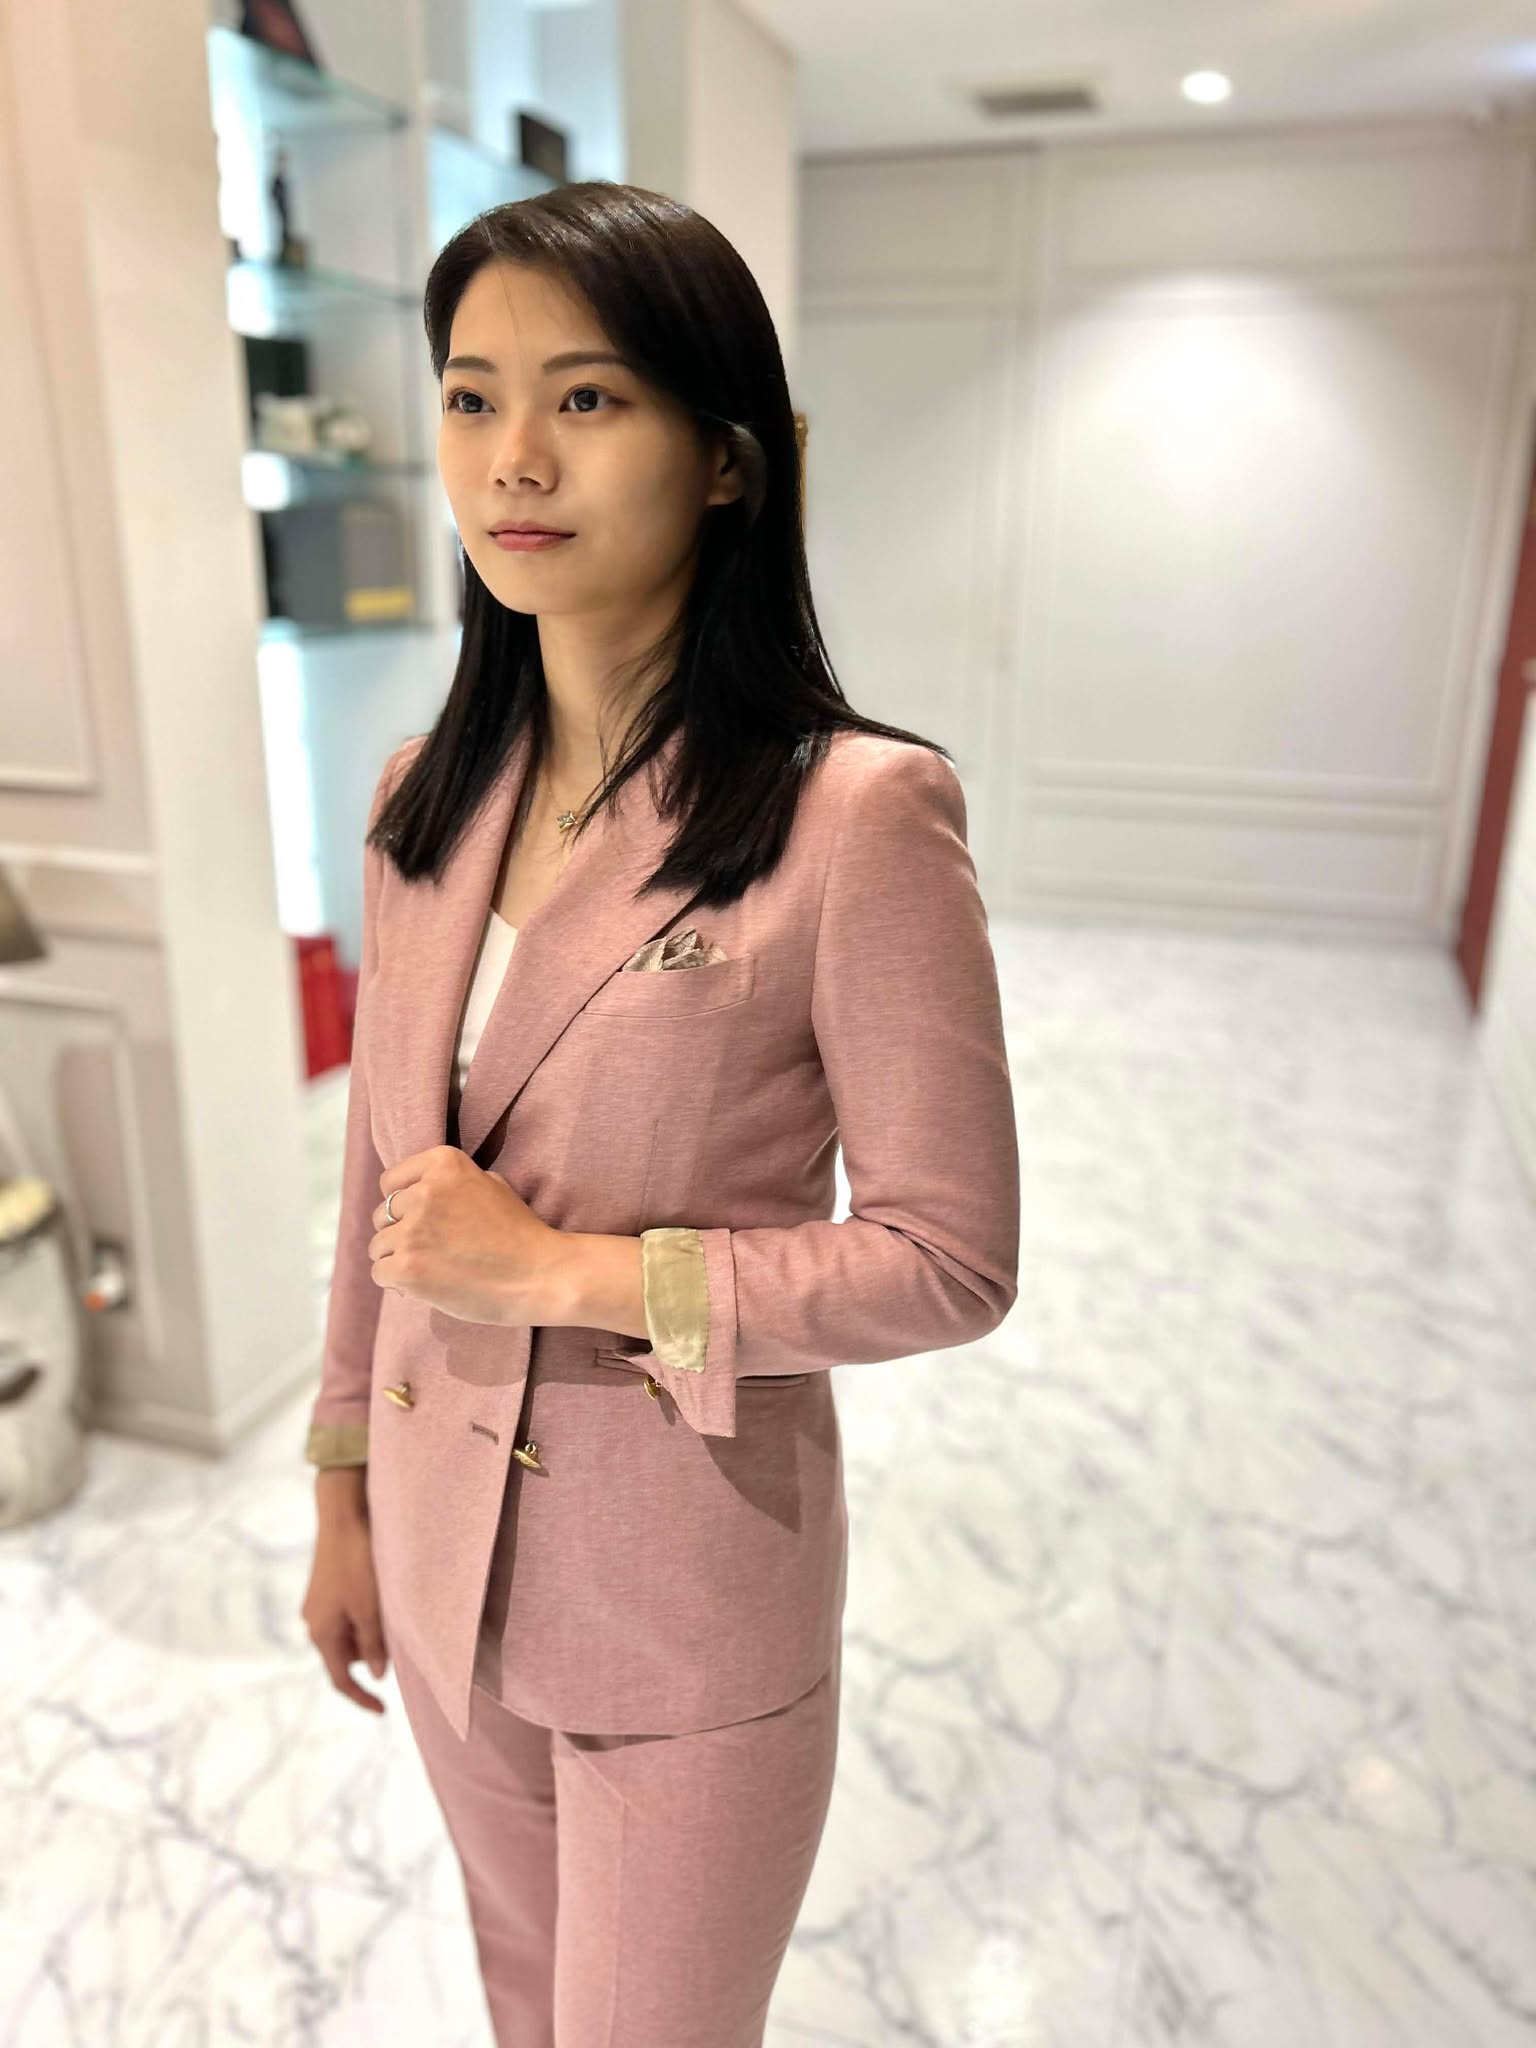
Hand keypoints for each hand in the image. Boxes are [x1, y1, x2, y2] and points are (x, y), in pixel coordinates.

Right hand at [302, 1512, 388, 1714]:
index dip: (362, 1698)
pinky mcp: (326, 1587)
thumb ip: (373, 1644)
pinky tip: (382, 1600)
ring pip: (348, 1634)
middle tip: (398, 1643)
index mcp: (321, 1633)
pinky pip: (347, 1615)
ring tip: (392, 1615)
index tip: (384, 1711)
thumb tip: (376, 1674)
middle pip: (345, 1656)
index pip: (340, 1679)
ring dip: (369, 1634)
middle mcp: (314, 1622)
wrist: (343, 1515)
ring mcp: (318, 1604)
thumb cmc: (357, 1562)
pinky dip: (364, 1617)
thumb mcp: (370, 1608)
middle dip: (369, 1657)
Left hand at [370, 1145, 559, 1324]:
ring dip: (398, 1258)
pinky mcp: (407, 1268)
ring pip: (378, 1246)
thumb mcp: (491, 1184)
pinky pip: (380, 1273)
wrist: (539, 1275)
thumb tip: (415, 1192)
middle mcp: (424, 1192)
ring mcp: (412, 1231)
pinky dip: (398, 1282)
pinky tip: (425, 1285)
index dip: (404, 1203)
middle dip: (401, 1232)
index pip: (392, 1181)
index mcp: (444, 1164)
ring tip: (431, 1269)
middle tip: (432, 1249)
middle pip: (383, 1214)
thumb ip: (451, 1182)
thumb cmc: (520, 1233)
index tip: (423, 1219)